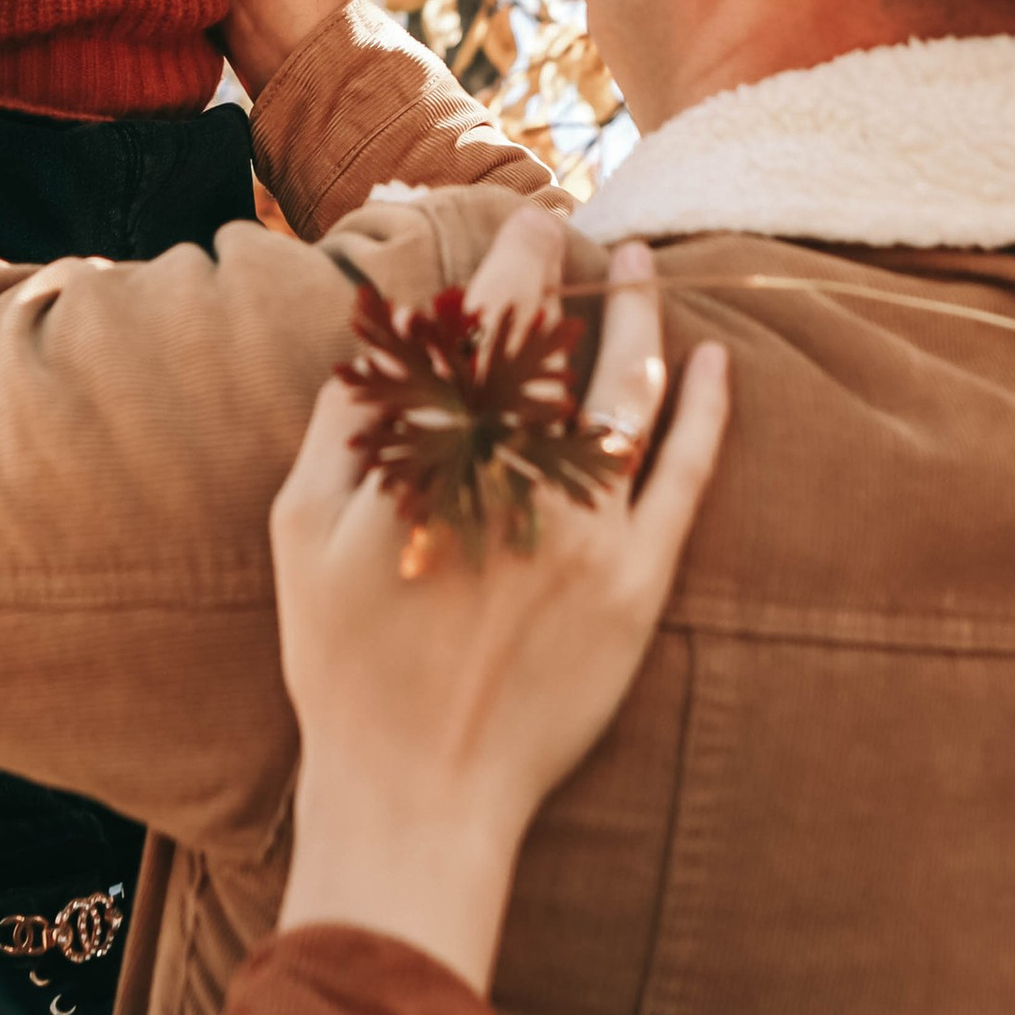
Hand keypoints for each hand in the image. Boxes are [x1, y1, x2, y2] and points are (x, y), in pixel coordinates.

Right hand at [271, 208, 728, 992]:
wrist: (418, 791)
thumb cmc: (345, 662)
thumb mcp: (300, 530)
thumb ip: (341, 423)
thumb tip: (381, 341)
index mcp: (437, 445)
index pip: (488, 317)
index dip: (514, 259)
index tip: (528, 223)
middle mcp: (520, 468)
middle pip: (559, 343)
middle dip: (571, 275)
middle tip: (581, 230)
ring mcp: (591, 526)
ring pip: (629, 391)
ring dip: (641, 318)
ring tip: (642, 268)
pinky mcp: (639, 582)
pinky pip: (686, 476)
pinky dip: (706, 411)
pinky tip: (715, 362)